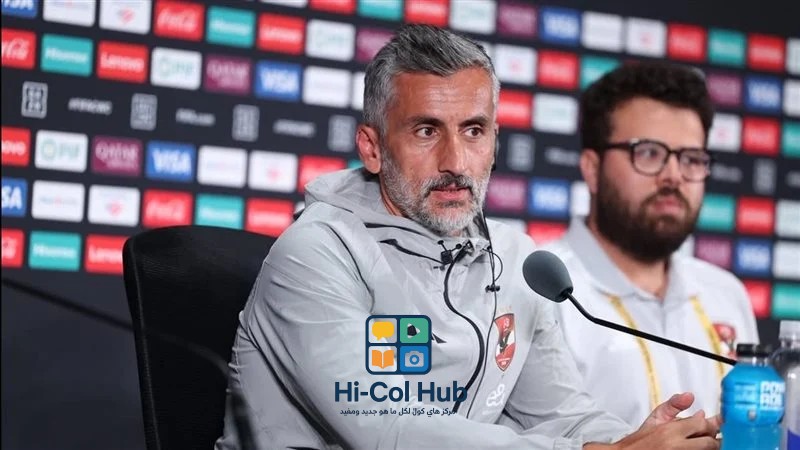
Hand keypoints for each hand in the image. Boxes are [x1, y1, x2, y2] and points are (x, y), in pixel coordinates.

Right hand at [584, 393, 720, 449]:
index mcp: (671, 431)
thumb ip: (673, 405)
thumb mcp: (655, 418)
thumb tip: (690, 396)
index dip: (712, 423)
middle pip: (710, 442)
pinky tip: (698, 446)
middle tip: (712, 434)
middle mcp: (678, 446)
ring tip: (705, 440)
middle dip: (714, 438)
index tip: (718, 421)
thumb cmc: (641, 440)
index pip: (702, 424)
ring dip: (710, 446)